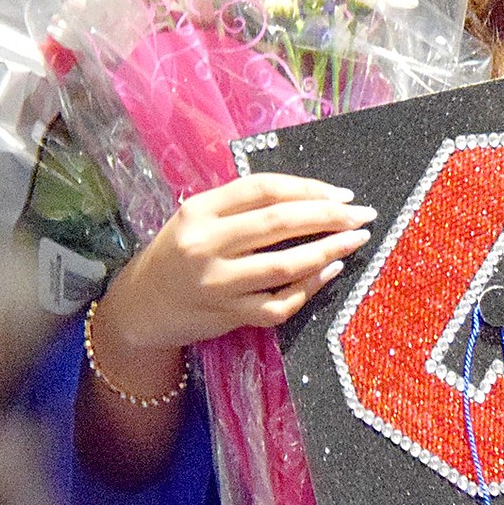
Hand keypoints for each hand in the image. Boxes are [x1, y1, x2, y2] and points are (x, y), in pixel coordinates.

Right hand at [99, 171, 375, 360]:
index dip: (308, 188)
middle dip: (328, 217)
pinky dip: (310, 286)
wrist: (140, 305)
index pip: (263, 189)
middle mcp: (206, 245)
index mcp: (200, 210)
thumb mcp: (198, 218)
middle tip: (362, 214)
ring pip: (284, 266)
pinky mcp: (227, 316)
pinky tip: (330, 272)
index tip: (342, 194)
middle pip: (278, 223)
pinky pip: (279, 303)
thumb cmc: (178, 253)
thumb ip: (242, 206)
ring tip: (355, 241)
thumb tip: (312, 197)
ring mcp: (217, 284)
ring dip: (328, 251)